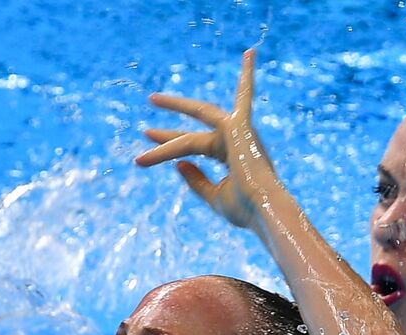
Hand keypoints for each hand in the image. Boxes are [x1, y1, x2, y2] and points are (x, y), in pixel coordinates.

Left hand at [135, 48, 275, 231]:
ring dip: (176, 107)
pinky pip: (245, 95)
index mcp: (231, 157)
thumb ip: (196, 179)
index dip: (166, 149)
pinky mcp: (243, 126)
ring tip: (152, 99)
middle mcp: (236, 141)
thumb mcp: (214, 196)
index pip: (193, 147)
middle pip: (194, 131)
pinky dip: (248, 74)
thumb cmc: (245, 210)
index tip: (142, 156)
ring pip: (199, 120)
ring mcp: (240, 132)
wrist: (263, 211)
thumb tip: (178, 163)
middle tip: (143, 131)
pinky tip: (250, 53)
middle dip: (168, 132)